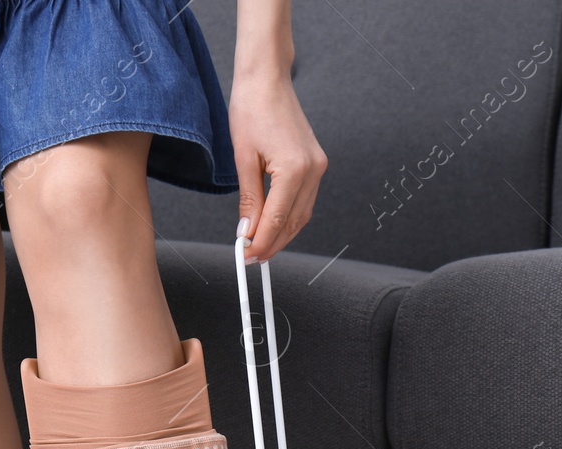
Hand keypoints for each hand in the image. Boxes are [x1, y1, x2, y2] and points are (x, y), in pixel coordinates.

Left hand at [228, 71, 325, 262]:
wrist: (267, 79)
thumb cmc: (252, 108)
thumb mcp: (243, 158)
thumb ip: (249, 199)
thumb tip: (247, 230)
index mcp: (295, 169)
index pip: (277, 219)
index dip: (261, 242)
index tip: (246, 255)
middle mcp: (313, 170)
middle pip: (294, 222)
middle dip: (273, 243)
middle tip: (252, 256)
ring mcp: (318, 167)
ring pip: (302, 214)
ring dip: (283, 233)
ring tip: (261, 245)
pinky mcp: (316, 163)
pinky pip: (305, 200)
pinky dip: (289, 216)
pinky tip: (274, 223)